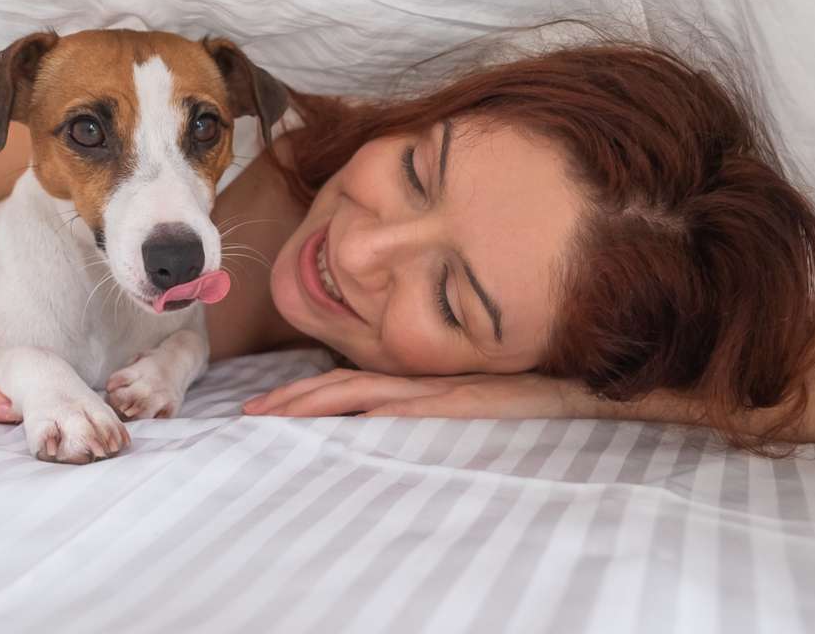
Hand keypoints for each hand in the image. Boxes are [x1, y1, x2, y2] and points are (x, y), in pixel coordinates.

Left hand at [241, 367, 576, 418]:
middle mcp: (413, 383)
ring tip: (278, 415)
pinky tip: (351, 420)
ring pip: (362, 392)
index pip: (343, 385)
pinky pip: (411, 407)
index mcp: (409, 384)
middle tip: (250, 412)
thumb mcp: (456, 408)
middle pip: (340, 385)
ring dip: (317, 403)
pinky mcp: (458, 403)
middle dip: (292, 399)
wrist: (564, 386)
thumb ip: (418, 414)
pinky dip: (379, 412)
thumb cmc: (514, 400)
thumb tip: (371, 430)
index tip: (264, 407)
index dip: (302, 394)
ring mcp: (434, 392)